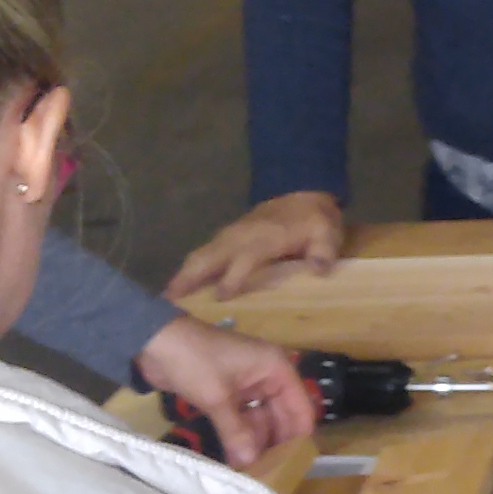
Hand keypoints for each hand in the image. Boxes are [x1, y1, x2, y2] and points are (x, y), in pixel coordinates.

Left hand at [140, 317, 320, 464]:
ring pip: (261, 418)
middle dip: (274, 442)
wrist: (155, 340)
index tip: (292, 464)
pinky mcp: (229, 392)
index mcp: (276, 369)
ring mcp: (248, 385)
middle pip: (282, 415)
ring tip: (250, 469)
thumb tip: (251, 463)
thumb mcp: (217, 398)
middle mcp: (268, 376)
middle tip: (268, 473)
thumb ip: (236, 431)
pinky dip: (239, 433)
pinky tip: (236, 455)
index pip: (300, 407)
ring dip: (255, 441)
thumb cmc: (194, 361)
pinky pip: (242, 417)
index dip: (298, 436)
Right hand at [169, 190, 348, 300]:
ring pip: (201, 255)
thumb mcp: (326, 233)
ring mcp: (229, 236)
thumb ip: (323, 250)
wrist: (300, 193)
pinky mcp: (225, 237)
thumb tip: (320, 268)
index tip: (219, 296)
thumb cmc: (313, 220)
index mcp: (264, 239)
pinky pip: (202, 253)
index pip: (244, 259)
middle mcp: (240, 238)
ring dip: (183, 274)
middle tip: (170, 301)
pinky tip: (179, 286)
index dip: (233, 277)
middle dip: (191, 277)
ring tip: (166, 298)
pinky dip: (189, 268)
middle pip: (210, 257)